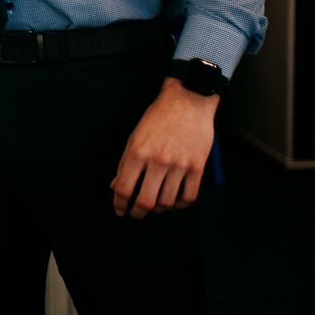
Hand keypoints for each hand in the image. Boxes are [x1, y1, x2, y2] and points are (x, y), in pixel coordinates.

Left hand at [111, 78, 218, 218]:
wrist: (188, 100)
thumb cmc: (158, 117)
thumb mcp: (135, 137)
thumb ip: (125, 164)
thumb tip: (116, 187)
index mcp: (137, 152)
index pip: (124, 189)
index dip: (119, 204)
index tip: (120, 210)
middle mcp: (157, 161)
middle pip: (145, 201)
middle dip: (138, 212)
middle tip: (136, 214)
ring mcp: (179, 165)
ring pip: (167, 202)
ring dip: (159, 209)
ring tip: (155, 206)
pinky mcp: (198, 166)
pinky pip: (189, 197)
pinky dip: (180, 205)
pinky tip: (175, 202)